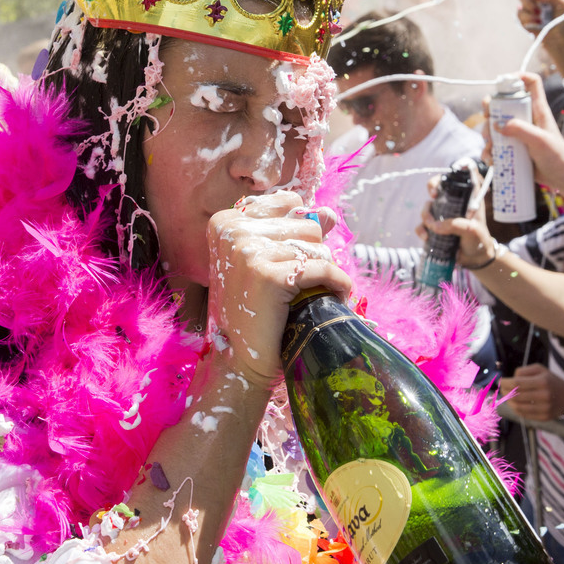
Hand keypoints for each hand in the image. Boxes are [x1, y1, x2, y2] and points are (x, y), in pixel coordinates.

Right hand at [206, 191, 350, 386]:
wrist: (240, 360)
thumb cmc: (254, 309)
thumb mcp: (267, 261)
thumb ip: (296, 232)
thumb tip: (329, 213)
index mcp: (225, 222)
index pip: (289, 203)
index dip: (300, 232)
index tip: (292, 258)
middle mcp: (233, 231)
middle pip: (306, 224)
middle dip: (313, 254)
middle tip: (301, 282)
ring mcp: (248, 252)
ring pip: (317, 247)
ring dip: (324, 271)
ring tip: (311, 292)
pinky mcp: (268, 276)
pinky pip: (322, 269)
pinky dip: (337, 283)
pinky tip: (336, 295)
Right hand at [419, 176, 498, 269]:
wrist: (473, 258)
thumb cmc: (478, 240)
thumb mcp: (472, 230)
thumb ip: (456, 225)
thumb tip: (435, 226)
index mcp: (466, 199)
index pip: (459, 179)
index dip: (452, 173)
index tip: (448, 179)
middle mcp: (452, 204)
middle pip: (438, 187)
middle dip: (432, 187)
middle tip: (433, 196)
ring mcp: (441, 216)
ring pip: (427, 207)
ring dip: (425, 215)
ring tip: (431, 226)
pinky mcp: (433, 229)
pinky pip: (421, 225)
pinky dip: (420, 230)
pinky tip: (426, 237)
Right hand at [482, 72, 563, 187]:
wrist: (562, 177)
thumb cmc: (557, 156)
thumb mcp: (540, 141)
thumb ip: (521, 130)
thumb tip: (498, 124)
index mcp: (537, 110)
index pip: (531, 83)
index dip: (518, 76)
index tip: (502, 83)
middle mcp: (526, 118)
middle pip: (504, 103)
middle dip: (491, 109)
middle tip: (488, 118)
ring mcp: (518, 132)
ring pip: (495, 125)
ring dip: (487, 135)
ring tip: (491, 147)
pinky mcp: (512, 147)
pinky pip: (495, 145)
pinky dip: (489, 151)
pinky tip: (492, 159)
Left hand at [500, 363, 563, 421]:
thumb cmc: (550, 380)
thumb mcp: (540, 369)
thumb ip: (523, 371)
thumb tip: (510, 379)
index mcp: (543, 381)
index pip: (517, 383)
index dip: (505, 383)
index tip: (501, 381)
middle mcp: (545, 395)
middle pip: (516, 395)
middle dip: (505, 392)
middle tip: (502, 389)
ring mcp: (545, 408)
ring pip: (518, 407)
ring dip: (508, 402)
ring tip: (507, 397)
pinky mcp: (545, 417)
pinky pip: (524, 415)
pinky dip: (515, 409)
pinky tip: (514, 404)